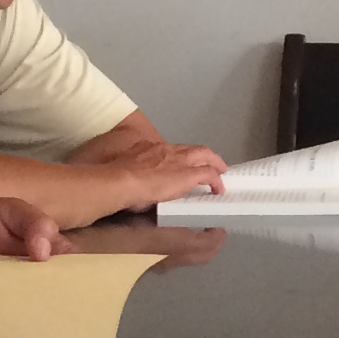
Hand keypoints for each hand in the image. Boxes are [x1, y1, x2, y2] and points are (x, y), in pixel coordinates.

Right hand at [82, 138, 226, 204]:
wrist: (121, 180)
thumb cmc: (118, 180)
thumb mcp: (126, 171)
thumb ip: (134, 175)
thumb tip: (135, 188)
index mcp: (150, 148)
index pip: (171, 149)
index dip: (179, 156)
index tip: (180, 164)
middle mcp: (167, 150)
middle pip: (192, 148)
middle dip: (204, 155)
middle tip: (212, 163)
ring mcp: (179, 160)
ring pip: (205, 156)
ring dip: (214, 164)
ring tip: (220, 173)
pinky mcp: (188, 174)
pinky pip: (209, 174)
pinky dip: (215, 181)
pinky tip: (218, 189)